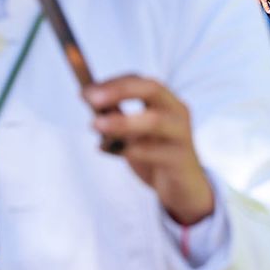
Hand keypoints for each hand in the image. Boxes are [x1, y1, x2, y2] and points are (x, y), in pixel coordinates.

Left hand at [84, 74, 216, 225]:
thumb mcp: (134, 133)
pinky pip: (153, 152)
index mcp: (165, 101)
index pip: (140, 81)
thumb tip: (87, 95)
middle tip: (93, 99)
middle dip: (121, 90)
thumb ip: (115, 115)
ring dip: (121, 121)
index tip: (85, 92)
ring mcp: (181, 134)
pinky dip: (130, 150)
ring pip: (153, 121)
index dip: (112, 83)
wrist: (184, 189)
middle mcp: (177, 111)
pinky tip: (113, 152)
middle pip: (152, 89)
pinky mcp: (179, 159)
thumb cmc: (156, 156)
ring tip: (96, 125)